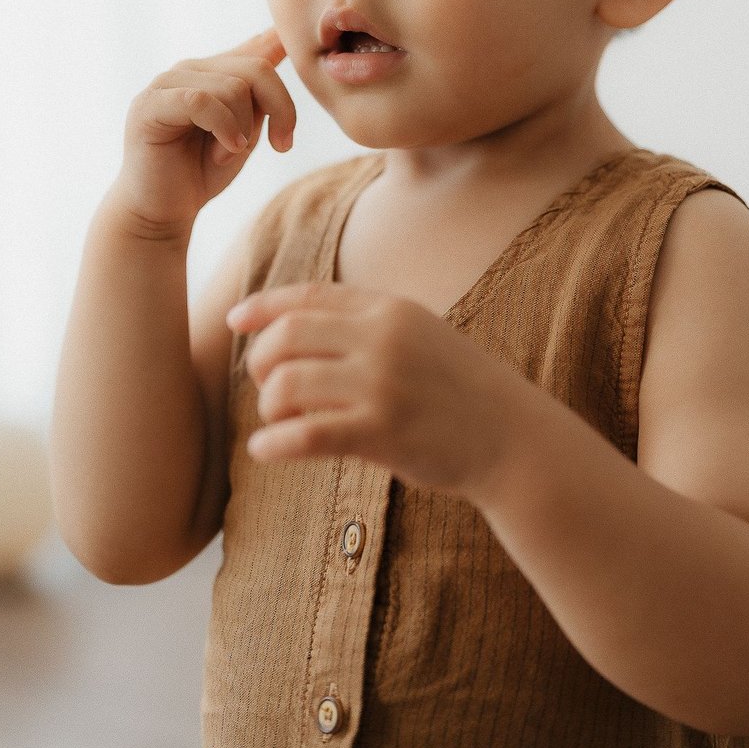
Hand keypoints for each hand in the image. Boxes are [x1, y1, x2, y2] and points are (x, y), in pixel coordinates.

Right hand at [112, 28, 296, 237]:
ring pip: (232, 87)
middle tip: (280, 144)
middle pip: (255, 69)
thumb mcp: (247, 128)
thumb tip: (281, 39)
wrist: (163, 208)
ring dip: (242, 129)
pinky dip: (223, 128)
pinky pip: (200, 101)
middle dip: (280, 109)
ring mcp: (166, 83)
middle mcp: (190, 69)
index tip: (301, 51)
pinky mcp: (149, 105)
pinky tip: (225, 151)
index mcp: (214, 71)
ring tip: (228, 154)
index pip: (258, 49)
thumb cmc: (204, 169)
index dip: (282, 46)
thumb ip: (260, 91)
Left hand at [226, 281, 528, 498]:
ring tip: (277, 423)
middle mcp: (382, 337)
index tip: (235, 320)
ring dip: (268, 406)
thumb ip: (370, 325)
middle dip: (260, 360)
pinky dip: (274, 444)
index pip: (310, 295)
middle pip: (288, 335)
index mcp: (390, 308)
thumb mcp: (421, 335)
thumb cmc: (460, 390)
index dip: (265, 305)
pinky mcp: (382, 431)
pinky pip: (306, 434)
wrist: (513, 437)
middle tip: (265, 387)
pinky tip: (265, 452)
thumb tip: (303, 327)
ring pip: (287, 384)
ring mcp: (381, 383)